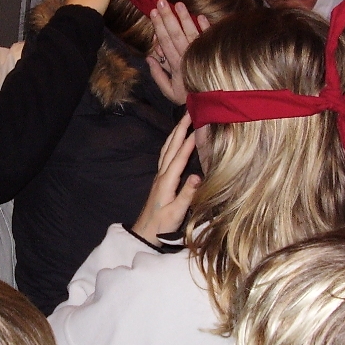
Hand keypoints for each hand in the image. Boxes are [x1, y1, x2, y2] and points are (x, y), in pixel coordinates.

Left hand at [131, 113, 200, 243]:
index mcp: (167, 181)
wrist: (145, 232)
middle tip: (190, 112)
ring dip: (175, 134)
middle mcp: (162, 175)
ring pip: (167, 149)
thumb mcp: (177, 212)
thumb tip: (198, 176)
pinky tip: (175, 141)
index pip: (180, 157)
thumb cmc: (162, 225)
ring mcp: (160, 176)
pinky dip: (172, 144)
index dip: (189, 141)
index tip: (199, 126)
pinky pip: (166, 156)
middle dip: (180, 129)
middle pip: (171, 147)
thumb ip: (187, 194)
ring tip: (183, 121)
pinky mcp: (160, 180)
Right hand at [147, 0, 209, 104]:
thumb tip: (148, 58)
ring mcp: (201, 54)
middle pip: (176, 34)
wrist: (214, 104)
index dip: (159, 27)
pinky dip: (206, 27)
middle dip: (168, 17)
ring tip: (178, 4)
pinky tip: (201, 16)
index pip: (165, 42)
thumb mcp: (169, 91)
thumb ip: (158, 75)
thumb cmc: (189, 97)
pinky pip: (209, 38)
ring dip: (185, 18)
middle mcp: (188, 57)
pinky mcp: (213, 53)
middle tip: (161, 1)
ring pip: (191, 33)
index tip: (153, 13)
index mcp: (177, 65)